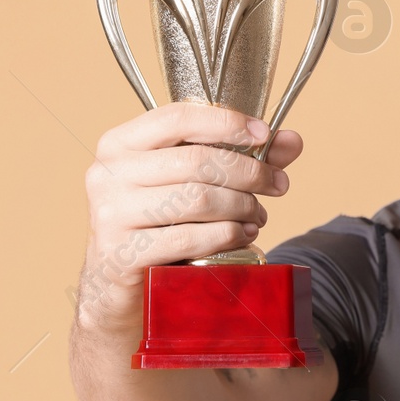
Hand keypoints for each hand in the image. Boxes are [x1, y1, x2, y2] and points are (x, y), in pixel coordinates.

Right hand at [78, 102, 302, 323]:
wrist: (117, 283)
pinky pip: (190, 237)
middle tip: (277, 185)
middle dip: (249, 172)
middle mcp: (108, 174)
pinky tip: (242, 235)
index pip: (178, 117)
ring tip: (257, 215)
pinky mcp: (123, 254)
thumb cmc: (158, 224)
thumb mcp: (191, 182)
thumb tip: (291, 140)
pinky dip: (227, 235)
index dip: (227, 123)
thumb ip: (240, 157)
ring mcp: (112, 215)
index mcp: (120, 144)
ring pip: (198, 199)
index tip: (264, 135)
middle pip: (197, 161)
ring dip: (242, 206)